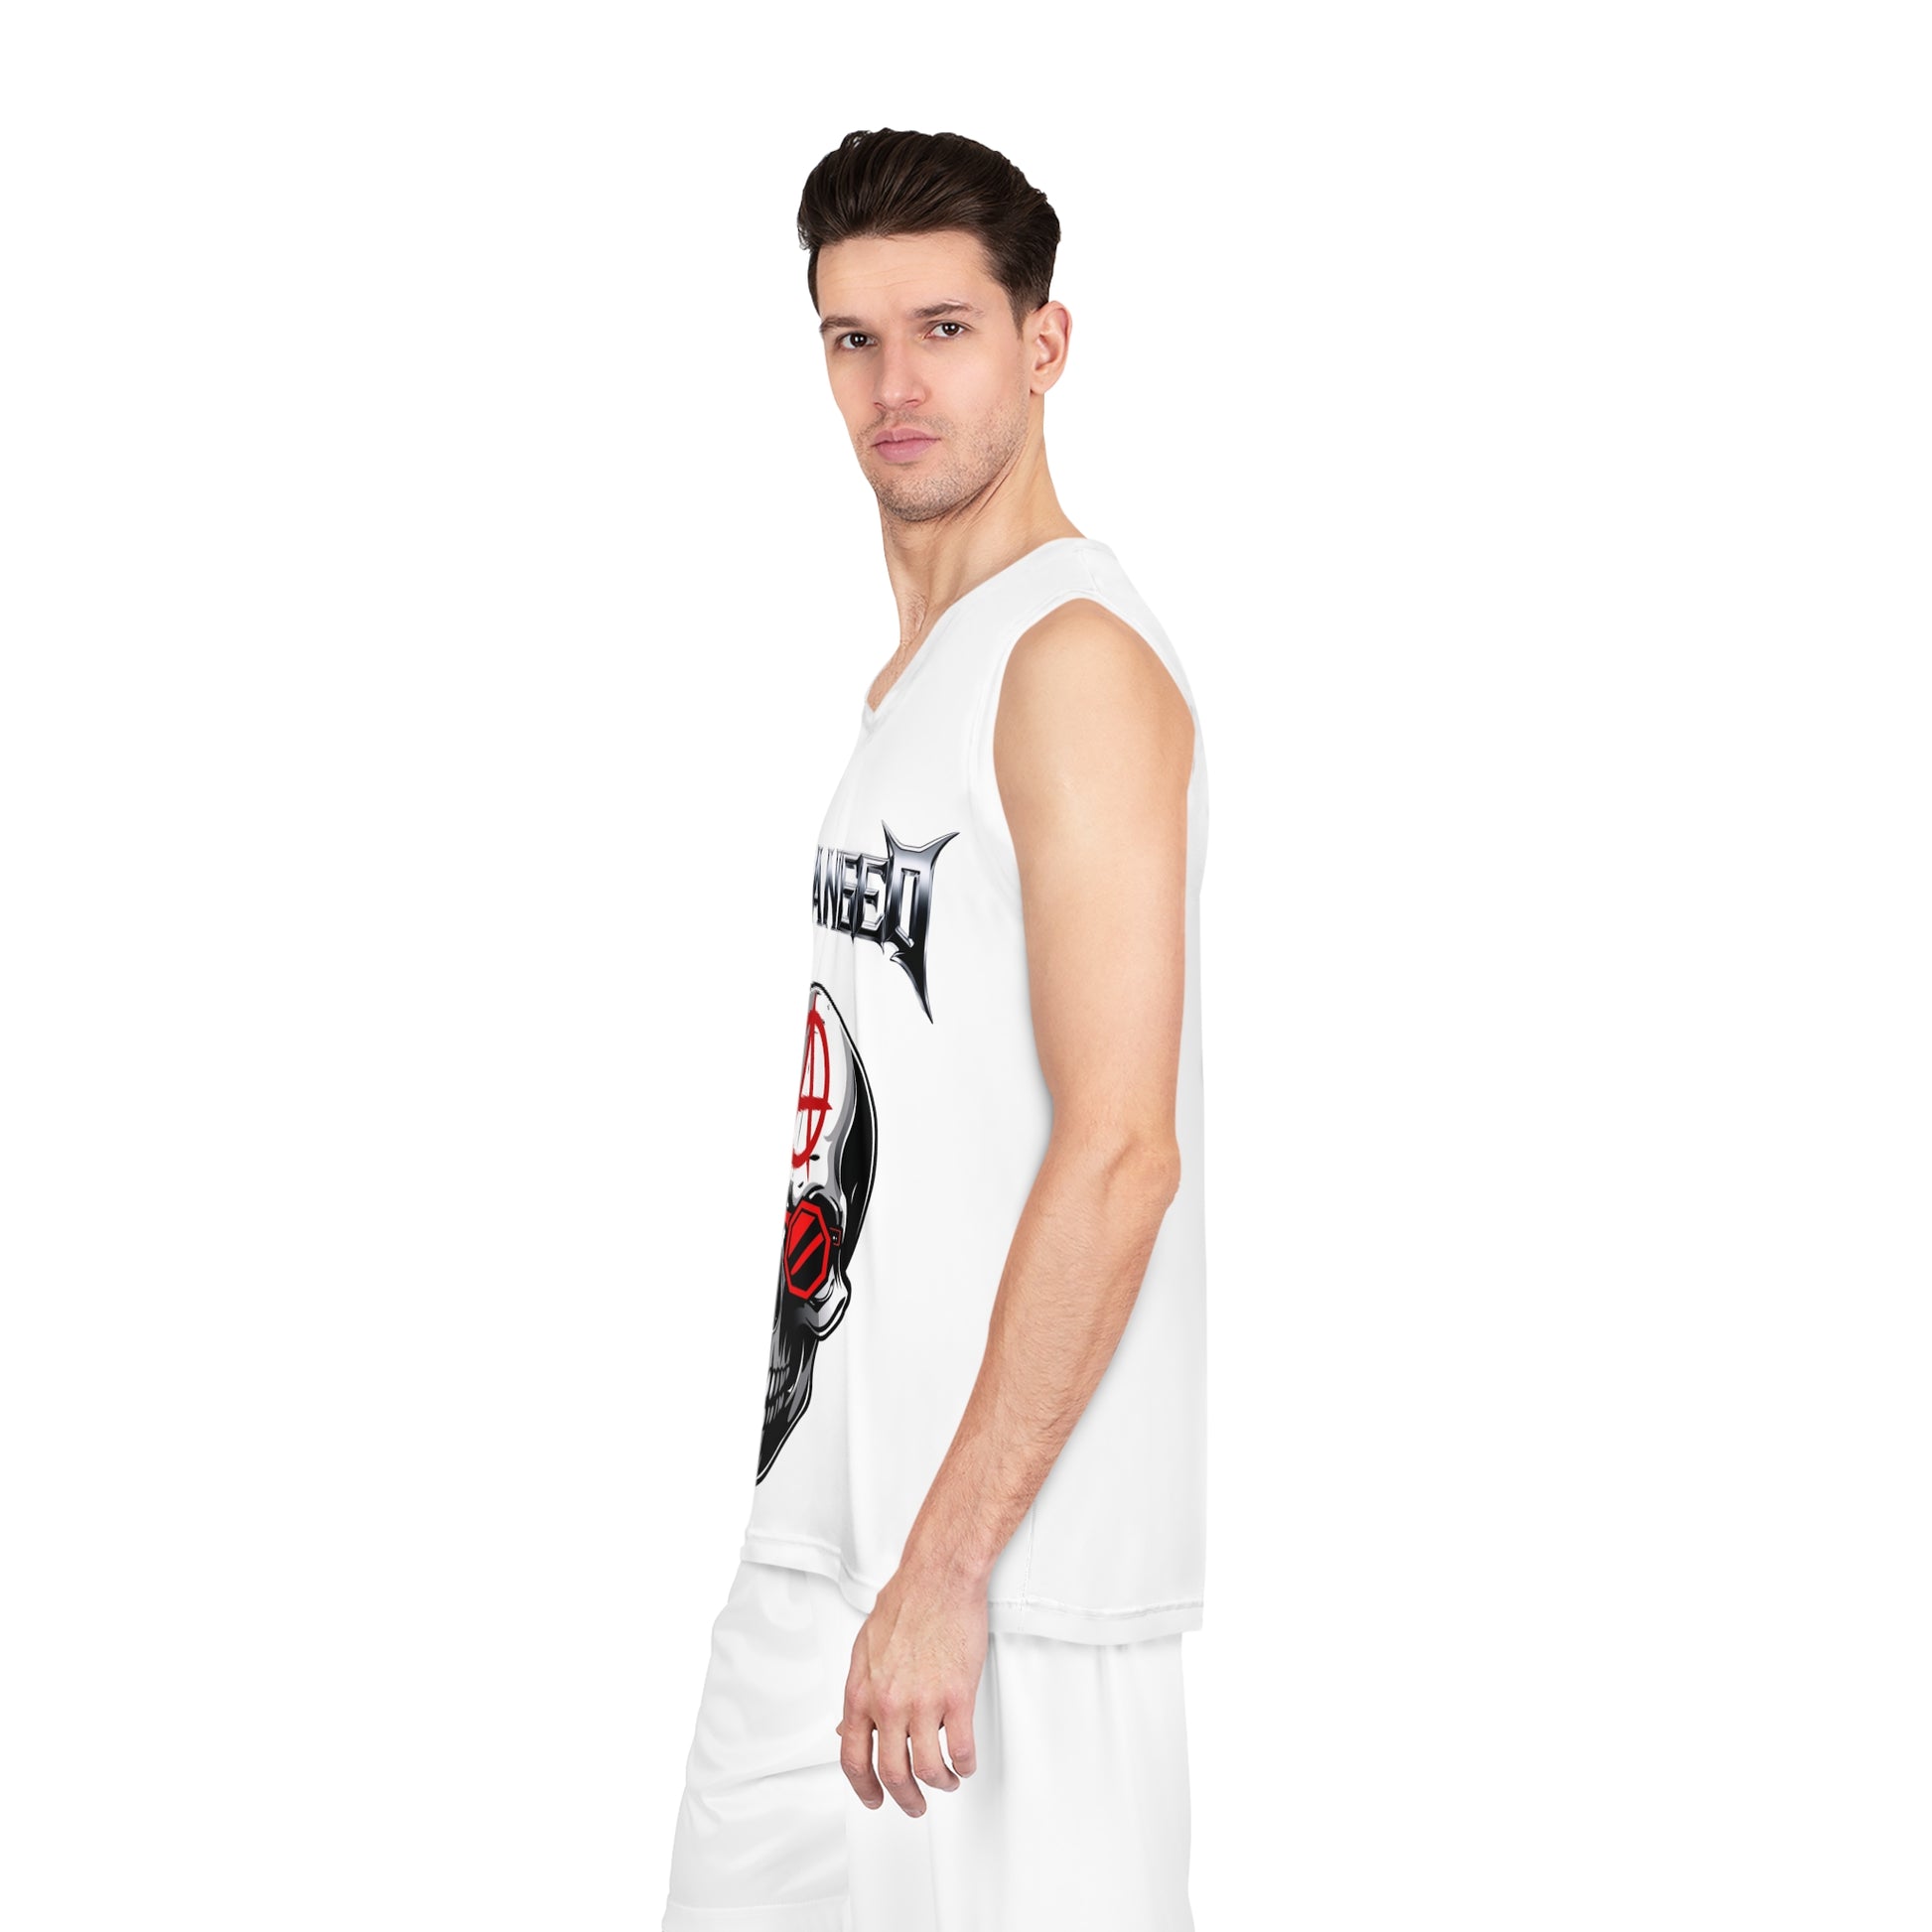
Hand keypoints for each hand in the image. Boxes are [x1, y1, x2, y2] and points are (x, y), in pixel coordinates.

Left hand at [834, 1562, 985, 1814]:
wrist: (938, 1578)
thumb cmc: (905, 1603)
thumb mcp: (864, 1648)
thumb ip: (859, 1691)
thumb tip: (849, 1724)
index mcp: (862, 1692)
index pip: (853, 1757)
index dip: (863, 1787)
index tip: (873, 1799)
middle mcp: (888, 1703)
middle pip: (892, 1773)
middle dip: (904, 1798)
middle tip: (914, 1804)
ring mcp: (923, 1702)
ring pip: (927, 1768)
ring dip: (939, 1783)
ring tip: (947, 1781)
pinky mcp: (957, 1697)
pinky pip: (960, 1748)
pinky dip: (964, 1764)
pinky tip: (966, 1761)